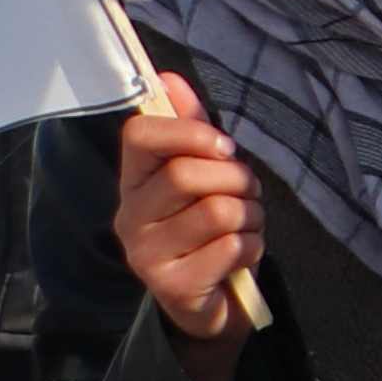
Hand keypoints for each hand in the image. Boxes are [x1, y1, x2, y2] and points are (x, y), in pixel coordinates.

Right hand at [112, 70, 264, 367]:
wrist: (210, 303)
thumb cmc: (208, 229)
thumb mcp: (202, 174)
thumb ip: (187, 127)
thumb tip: (168, 77)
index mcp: (132, 181)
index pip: (139, 135)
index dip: (191, 133)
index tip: (222, 148)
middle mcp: (129, 216)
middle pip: (189, 174)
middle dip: (238, 181)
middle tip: (246, 197)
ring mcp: (145, 254)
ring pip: (219, 211)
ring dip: (251, 217)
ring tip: (244, 228)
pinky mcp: (172, 286)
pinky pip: (232, 247)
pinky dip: (252, 248)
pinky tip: (240, 258)